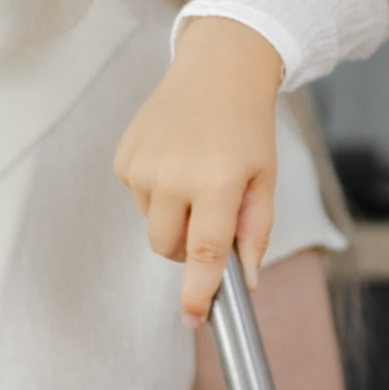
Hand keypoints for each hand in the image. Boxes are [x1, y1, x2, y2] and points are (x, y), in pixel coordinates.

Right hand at [114, 17, 285, 321]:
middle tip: (211, 219)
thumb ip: (255, 232)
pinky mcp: (124, 156)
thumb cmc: (247, 127)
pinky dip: (157, 192)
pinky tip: (176, 160)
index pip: (203, 253)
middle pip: (168, 247)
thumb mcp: (264, 178)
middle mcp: (174, 175)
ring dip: (173, 216)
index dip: (198, 293)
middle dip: (188, 248)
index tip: (194, 320)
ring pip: (151, 223)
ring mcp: (143, 165)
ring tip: (196, 175)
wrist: (217, 69)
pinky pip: (138, 197)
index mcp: (217, 182)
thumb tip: (246, 282)